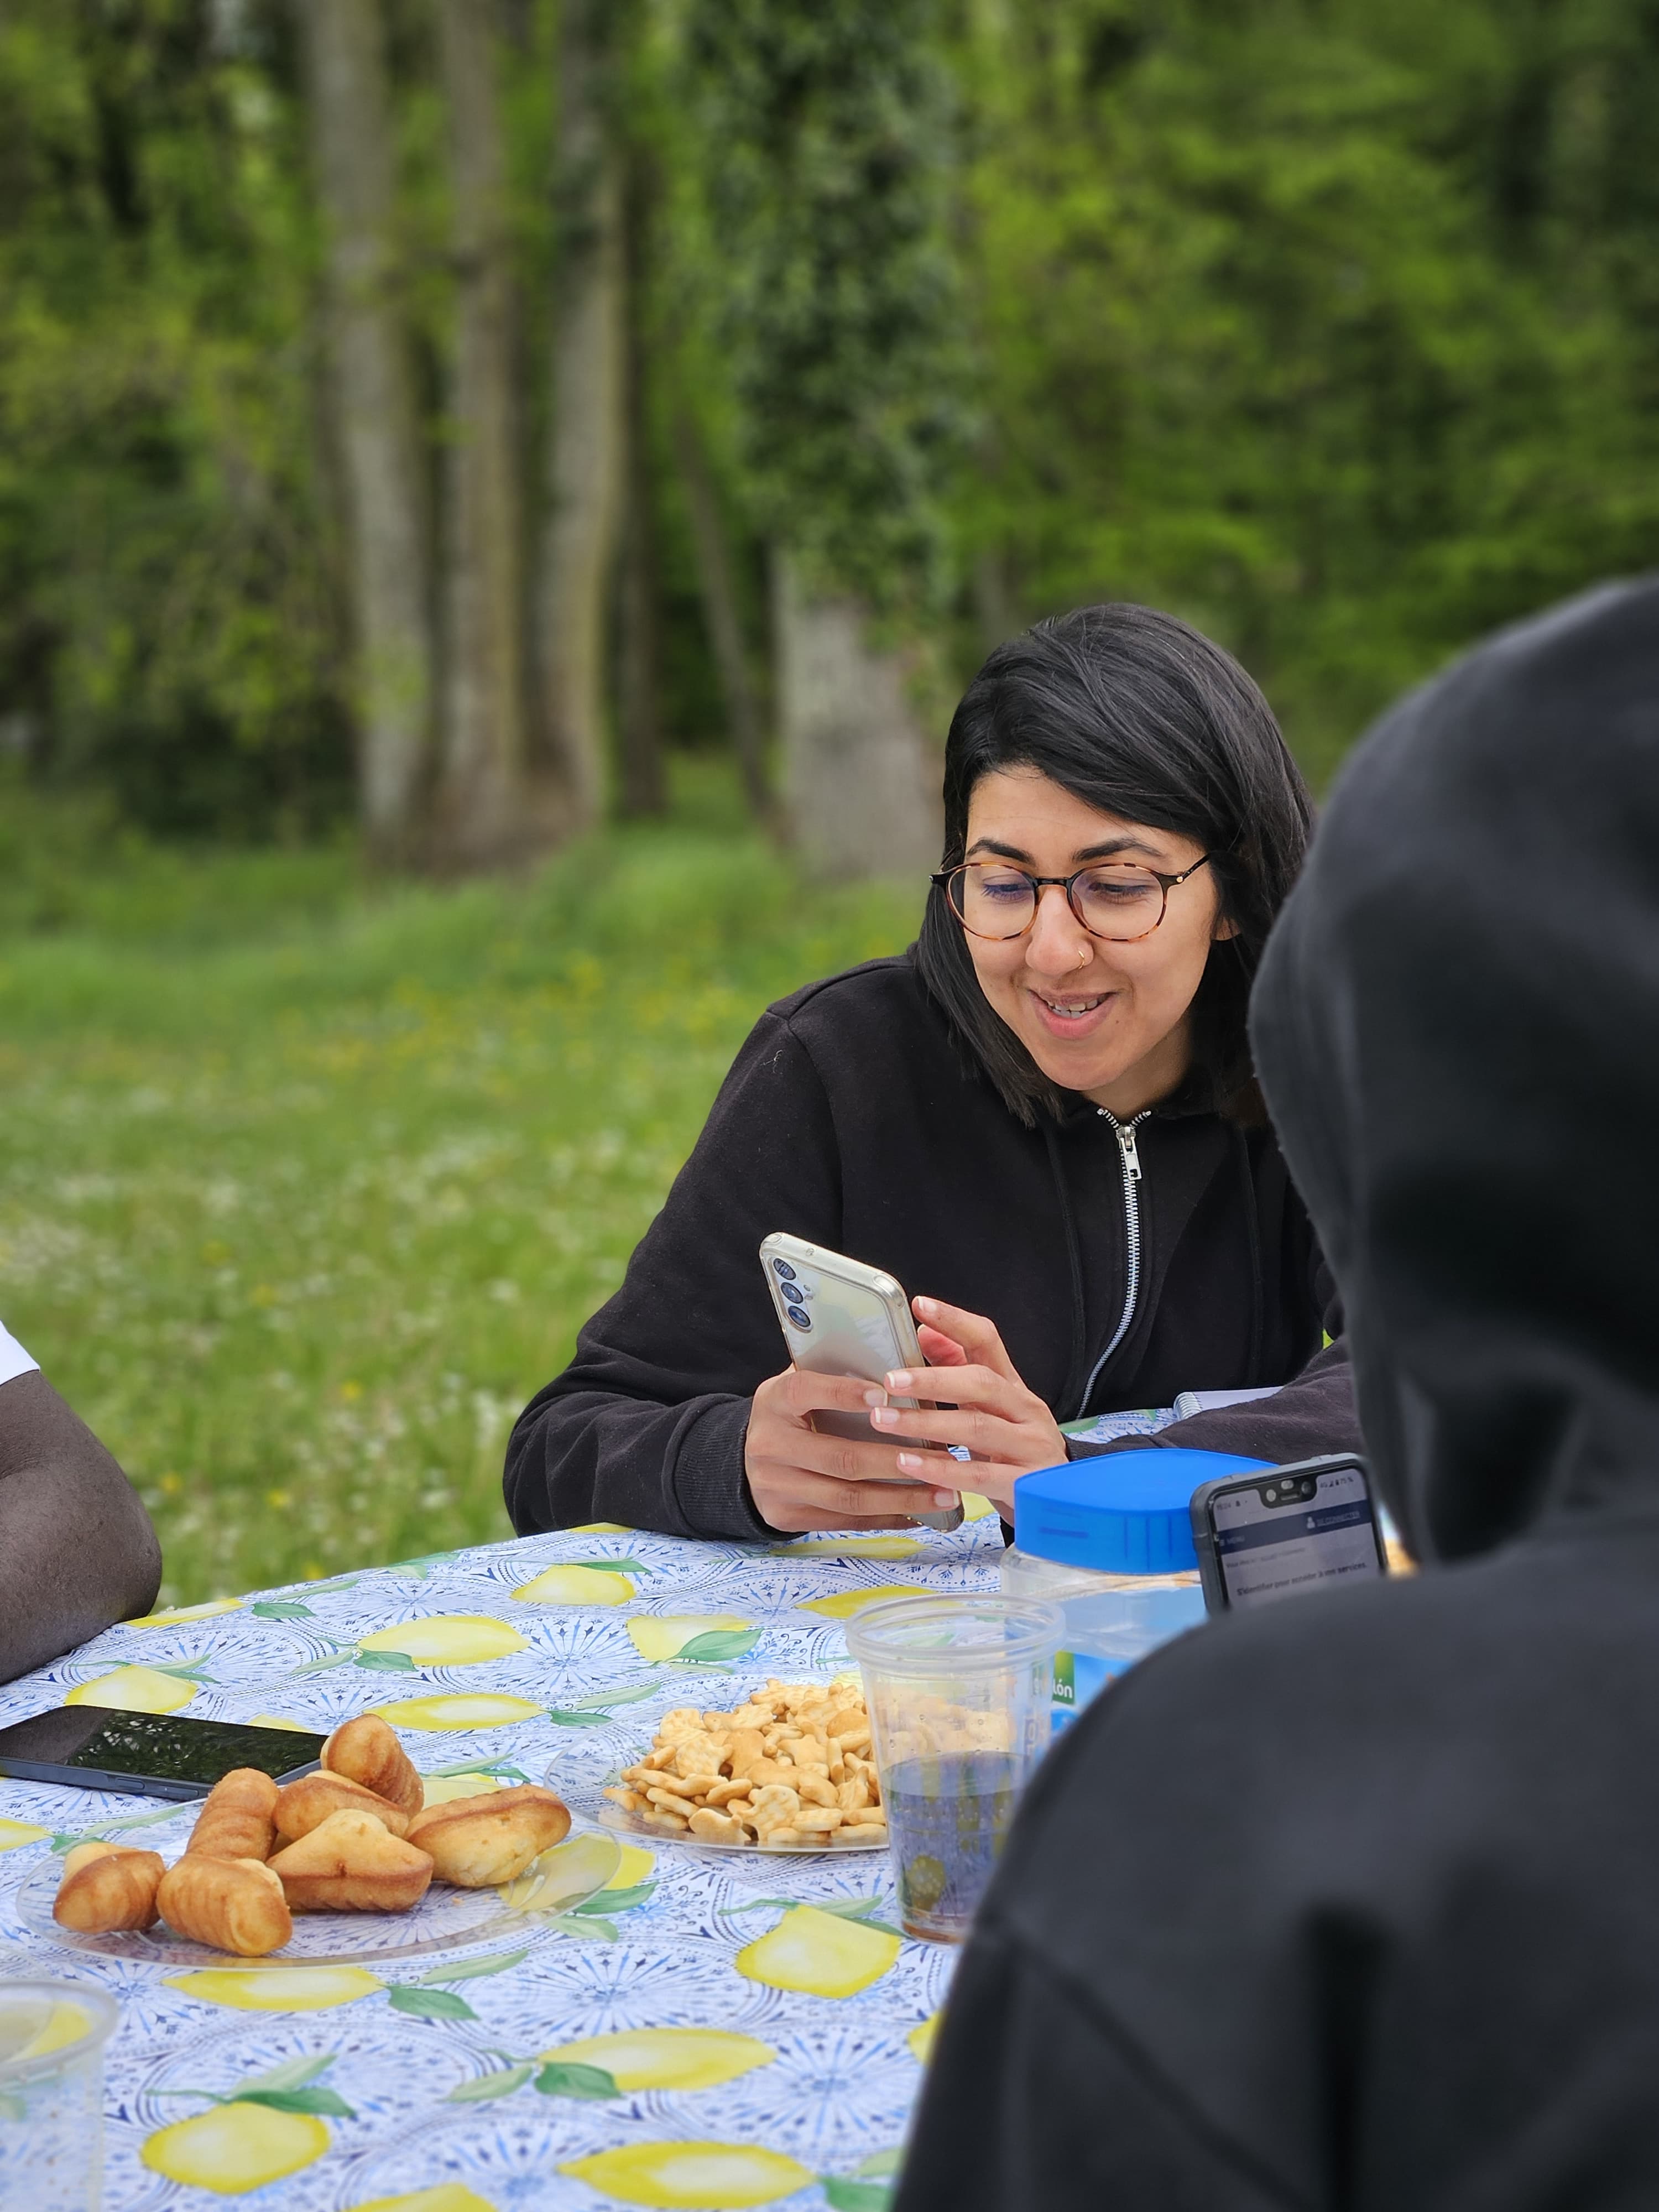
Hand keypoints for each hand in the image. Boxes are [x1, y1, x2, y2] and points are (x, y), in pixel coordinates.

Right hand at [744, 1365, 964, 1532]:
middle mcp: (770, 1445)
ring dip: (902, 1497)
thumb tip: (895, 1362)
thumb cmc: (790, 1414)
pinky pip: (845, 1521)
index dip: (845, 1393)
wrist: (742, 1461)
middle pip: (840, 1457)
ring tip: (944, 1494)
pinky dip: (886, 1518)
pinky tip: (920, 1513)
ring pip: (848, 1498)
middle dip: (897, 1461)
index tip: (887, 1394)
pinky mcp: (786, 1517)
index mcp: (774, 1401)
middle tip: (943, 1457)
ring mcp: (775, 1487)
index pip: (807, 1392)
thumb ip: (834, 1374)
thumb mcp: (797, 1387)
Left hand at [864, 1296, 1067, 1517]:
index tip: (920, 1305)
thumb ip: (959, 1370)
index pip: (988, 1341)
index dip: (955, 1322)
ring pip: (977, 1428)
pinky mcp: (1026, 1484)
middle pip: (981, 1383)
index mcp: (1013, 1387)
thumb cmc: (1015, 1450)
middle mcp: (1026, 1411)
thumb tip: (925, 1331)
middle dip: (932, 1379)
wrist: (1062, 1503)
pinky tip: (908, 1464)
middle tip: (890, 1380)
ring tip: (884, 1420)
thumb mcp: (990, 1408)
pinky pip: (980, 1476)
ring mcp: (1031, 1447)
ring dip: (926, 1424)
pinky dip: (942, 1470)